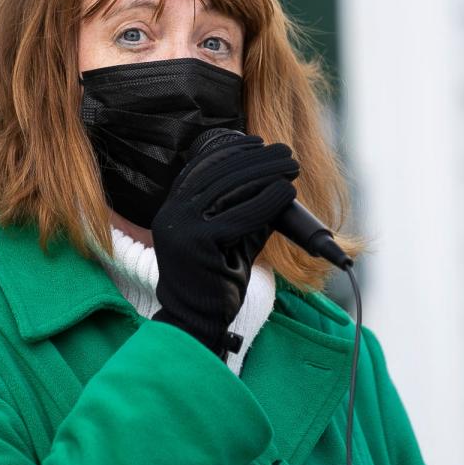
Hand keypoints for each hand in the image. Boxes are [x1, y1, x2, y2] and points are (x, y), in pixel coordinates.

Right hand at [151, 135, 299, 357]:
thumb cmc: (217, 280)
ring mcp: (181, 228)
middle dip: (256, 159)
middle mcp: (172, 214)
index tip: (259, 143)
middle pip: (218, 173)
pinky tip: (287, 192)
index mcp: (173, 209)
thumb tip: (277, 182)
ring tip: (291, 168)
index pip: (201, 167)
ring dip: (266, 173)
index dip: (231, 151)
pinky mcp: (198, 243)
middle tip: (285, 153)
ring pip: (229, 189)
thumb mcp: (232, 237)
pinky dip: (267, 200)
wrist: (198, 321)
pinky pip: (240, 215)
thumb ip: (246, 210)